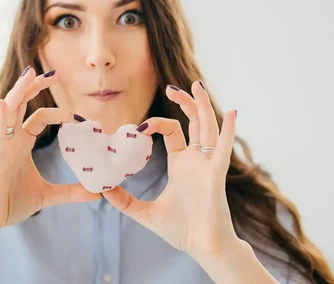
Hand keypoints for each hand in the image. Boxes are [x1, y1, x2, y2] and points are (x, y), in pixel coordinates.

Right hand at [0, 67, 100, 233]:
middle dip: (35, 86)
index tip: (81, 118)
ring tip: (30, 73)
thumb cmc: (10, 203)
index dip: (61, 113)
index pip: (41, 117)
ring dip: (19, 91)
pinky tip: (5, 103)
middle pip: (22, 104)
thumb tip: (97, 193)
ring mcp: (1, 145)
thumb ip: (71, 192)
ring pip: (9, 110)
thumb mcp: (47, 196)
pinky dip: (1, 117)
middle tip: (54, 73)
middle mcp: (11, 139)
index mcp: (22, 144)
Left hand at [103, 81, 240, 261]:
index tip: (139, 126)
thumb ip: (124, 201)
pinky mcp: (216, 176)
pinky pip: (223, 150)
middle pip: (194, 122)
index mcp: (182, 165)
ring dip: (203, 106)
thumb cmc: (182, 230)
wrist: (203, 248)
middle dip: (185, 102)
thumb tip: (102, 190)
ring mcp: (207, 165)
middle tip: (172, 88)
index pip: (173, 132)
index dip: (158, 123)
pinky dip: (228, 131)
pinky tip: (231, 113)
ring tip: (197, 86)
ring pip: (208, 128)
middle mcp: (196, 160)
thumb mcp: (145, 213)